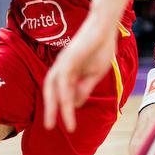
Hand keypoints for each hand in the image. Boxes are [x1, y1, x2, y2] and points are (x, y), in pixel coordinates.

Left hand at [43, 12, 116, 131]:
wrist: (105, 27)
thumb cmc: (101, 48)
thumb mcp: (94, 74)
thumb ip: (84, 88)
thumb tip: (76, 104)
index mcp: (68, 71)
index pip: (60, 92)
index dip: (62, 108)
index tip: (69, 125)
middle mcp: (61, 67)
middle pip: (50, 91)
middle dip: (49, 109)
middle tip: (49, 127)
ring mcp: (63, 62)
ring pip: (54, 87)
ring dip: (54, 106)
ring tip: (55, 122)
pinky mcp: (68, 58)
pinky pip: (63, 80)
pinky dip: (64, 94)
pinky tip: (68, 105)